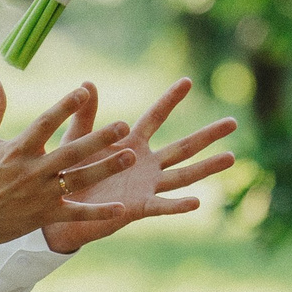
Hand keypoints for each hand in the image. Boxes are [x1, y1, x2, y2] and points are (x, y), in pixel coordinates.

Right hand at [0, 81, 132, 249]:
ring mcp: (40, 195)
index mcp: (17, 150)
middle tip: (123, 125)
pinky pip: (75, 214)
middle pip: (70, 152)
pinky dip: (97, 213)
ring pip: (79, 180)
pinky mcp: (44, 215)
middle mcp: (32, 171)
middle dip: (98, 138)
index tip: (84, 91)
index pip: (45, 123)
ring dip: (106, 168)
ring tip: (130, 156)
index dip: (64, 107)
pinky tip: (121, 209)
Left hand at [42, 79, 239, 254]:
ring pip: (182, 176)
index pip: (155, 117)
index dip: (170, 99)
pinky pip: (161, 206)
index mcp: (131, 144)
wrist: (59, 211)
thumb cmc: (69, 174)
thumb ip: (86, 116)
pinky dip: (178, 205)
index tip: (187, 80)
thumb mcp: (76, 142)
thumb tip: (87, 83)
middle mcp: (145, 165)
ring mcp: (145, 186)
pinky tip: (197, 201)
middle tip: (233, 122)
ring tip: (231, 157)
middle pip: (183, 147)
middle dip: (208, 135)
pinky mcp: (138, 208)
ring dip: (207, 167)